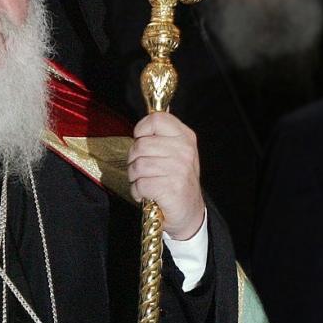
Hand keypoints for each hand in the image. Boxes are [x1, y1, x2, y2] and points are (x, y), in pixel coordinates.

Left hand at [127, 112, 204, 239]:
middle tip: (143, 170)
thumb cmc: (176, 180)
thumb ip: (163, 133)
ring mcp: (179, 170)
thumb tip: (154, 110)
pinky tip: (147, 194)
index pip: (156, 119)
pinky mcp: (171, 188)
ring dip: (135, 178)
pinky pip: (139, 184)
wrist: (189, 213)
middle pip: (140, 145)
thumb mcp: (175, 152)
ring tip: (146, 183)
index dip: (142, 129)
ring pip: (137, 166)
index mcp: (185, 137)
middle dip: (134, 160)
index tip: (141, 140)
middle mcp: (184, 151)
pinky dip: (137, 192)